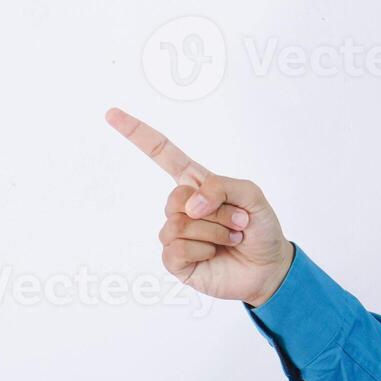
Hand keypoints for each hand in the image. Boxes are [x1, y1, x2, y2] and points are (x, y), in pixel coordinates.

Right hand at [105, 107, 294, 306]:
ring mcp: (175, 234)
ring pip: (179, 225)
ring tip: (231, 238)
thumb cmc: (260, 227)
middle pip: (176, 198)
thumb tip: (190, 207)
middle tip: (238, 221)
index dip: (137, 134)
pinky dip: (204, 251)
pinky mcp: (175, 261)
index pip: (162, 154)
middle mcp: (182, 207)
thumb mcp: (251, 194)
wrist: (268, 266)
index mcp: (196, 183)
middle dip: (216, 211)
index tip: (112, 114)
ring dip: (215, 232)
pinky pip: (177, 250)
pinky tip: (214, 254)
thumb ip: (221, 187)